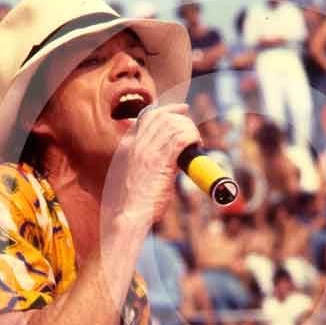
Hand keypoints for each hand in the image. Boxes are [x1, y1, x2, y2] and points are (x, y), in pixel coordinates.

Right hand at [114, 103, 197, 225]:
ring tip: (196, 142)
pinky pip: (181, 139)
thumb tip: (169, 160)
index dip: (168, 109)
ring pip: (174, 125)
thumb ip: (146, 162)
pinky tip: (197, 144)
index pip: (148, 116)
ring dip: (190, 129)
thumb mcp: (134, 175)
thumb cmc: (133, 202)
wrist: (128, 215)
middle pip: (163, 117)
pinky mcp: (160, 161)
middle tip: (193, 132)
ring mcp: (148, 152)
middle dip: (182, 119)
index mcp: (128, 146)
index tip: (182, 109)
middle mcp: (137, 144)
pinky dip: (192, 137)